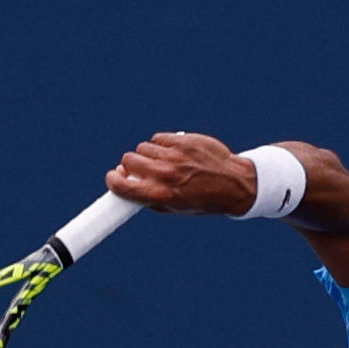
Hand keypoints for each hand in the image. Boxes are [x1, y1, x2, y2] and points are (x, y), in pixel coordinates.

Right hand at [104, 132, 256, 216]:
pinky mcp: (182, 141)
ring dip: (148, 155)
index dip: (113, 181)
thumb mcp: (177, 209)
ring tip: (164, 163)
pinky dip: (162, 145)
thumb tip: (125, 185)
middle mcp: (165, 174)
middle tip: (141, 170)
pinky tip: (174, 153)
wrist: (235, 184)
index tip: (113, 178)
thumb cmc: (204, 200)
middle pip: (128, 160)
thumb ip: (150, 200)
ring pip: (143, 148)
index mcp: (161, 195)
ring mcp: (174, 156)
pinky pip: (158, 139)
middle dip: (130, 166)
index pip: (121, 185)